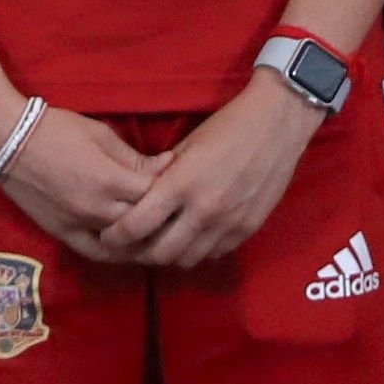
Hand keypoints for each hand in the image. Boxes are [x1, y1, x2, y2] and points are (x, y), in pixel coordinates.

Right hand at [0, 105, 167, 260]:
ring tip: (159, 232)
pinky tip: (128, 248)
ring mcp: (80, 224)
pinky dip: (117, 252)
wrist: (7, 139)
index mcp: (110, 179)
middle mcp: (98, 208)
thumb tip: (167, 165)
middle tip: (176, 211)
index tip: (179, 182)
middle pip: (145, 224)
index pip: (156, 194)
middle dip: (163, 218)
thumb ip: (133, 157)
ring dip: (145, 240)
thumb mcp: (100, 134)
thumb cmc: (56, 128)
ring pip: (125, 244)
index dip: (171, 190)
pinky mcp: (63, 233)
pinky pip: (97, 252)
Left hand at [96, 72, 323, 267]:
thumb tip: (143, 197)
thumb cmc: (226, 127)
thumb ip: (163, 176)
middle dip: (140, 253)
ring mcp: (228, 223)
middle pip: (160, 252)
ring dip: (170, 255)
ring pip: (188, 258)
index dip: (117, 236)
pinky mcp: (248, 229)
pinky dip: (198, 250)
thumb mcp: (185, 147)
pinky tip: (192, 238)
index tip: (106, 237)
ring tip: (160, 244)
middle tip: (131, 246)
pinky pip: (215, 253)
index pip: (137, 225)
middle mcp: (203, 210)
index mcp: (181, 185)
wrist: (276, 125)